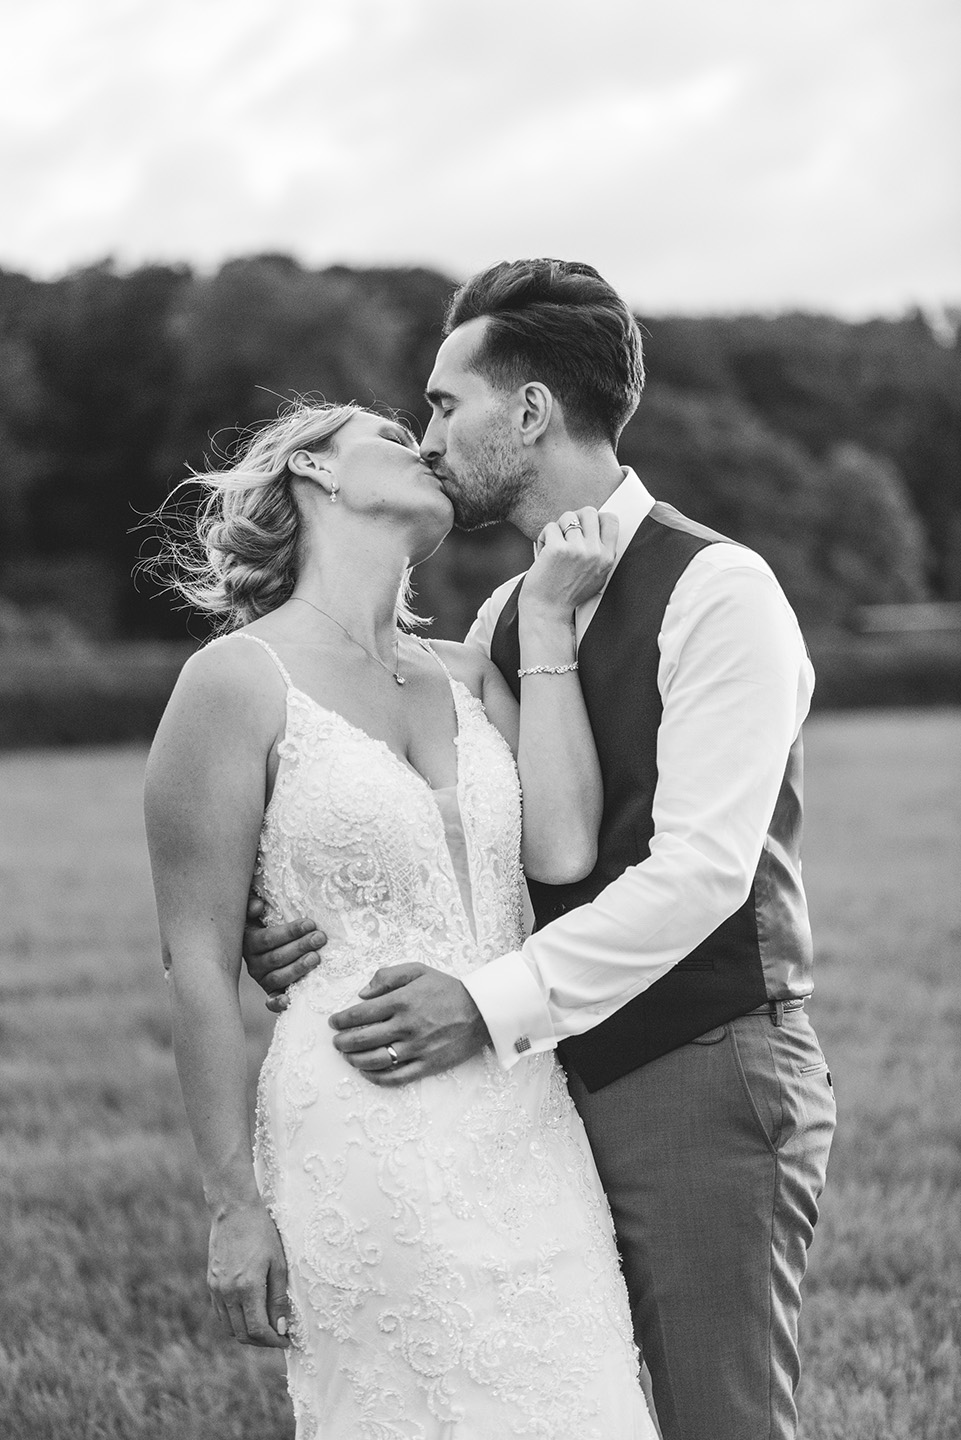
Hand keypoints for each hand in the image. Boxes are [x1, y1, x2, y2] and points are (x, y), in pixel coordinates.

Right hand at [207, 1198, 289, 1347]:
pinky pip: (221, 1314)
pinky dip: (235, 1321)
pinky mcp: (211, 1284)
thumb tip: (282, 1327)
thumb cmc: (262, 1232)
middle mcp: (228, 1293)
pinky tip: (249, 1312)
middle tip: (278, 1336)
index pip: (258, 1330)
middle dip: (262, 1341)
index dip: (273, 1341)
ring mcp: (216, 1289)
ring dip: (247, 1334)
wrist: (234, 1210)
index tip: (286, 1341)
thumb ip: (279, 1298)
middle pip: (242, 1334)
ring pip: (230, 1327)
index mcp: (247, 1287)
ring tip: (265, 1326)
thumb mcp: (278, 1263)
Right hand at [243, 893, 326, 1011]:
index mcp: (249, 942)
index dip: (290, 932)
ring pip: (278, 978)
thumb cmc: (267, 921)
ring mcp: (262, 979)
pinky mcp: (271, 992)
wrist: (267, 941)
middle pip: (276, 958)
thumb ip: (253, 905)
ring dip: (298, 968)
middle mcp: (253, 963)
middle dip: (300, 947)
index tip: (311, 923)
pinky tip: (288, 1000)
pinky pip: (271, 1000)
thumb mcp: (258, 910)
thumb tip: (257, 906)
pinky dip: (277, 1003)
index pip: (268, 938)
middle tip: (320, 938)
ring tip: (316, 958)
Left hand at [329, 963, 489, 1085]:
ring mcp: (417, 1048)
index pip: (360, 1014)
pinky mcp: (427, 1065)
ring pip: (375, 1060)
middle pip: (362, 1039)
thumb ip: (388, 976)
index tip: (334, 1022)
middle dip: (342, 1042)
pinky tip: (367, 1073)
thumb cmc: (448, 989)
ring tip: (348, 1057)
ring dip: (355, 1060)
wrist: (481, 1011)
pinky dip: (376, 1078)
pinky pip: (396, 1077)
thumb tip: (362, 993)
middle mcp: (406, 1026)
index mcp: (401, 1001)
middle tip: (336, 1042)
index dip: (341, 1020)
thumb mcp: (418, 970)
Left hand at [521, 507, 617, 617]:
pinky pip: (551, 527)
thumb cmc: (567, 594)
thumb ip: (600, 552)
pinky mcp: (558, 549)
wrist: (547, 611)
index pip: (611, 520)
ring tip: (553, 546)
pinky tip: (543, 553)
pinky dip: (544, 538)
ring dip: (558, 528)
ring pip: (568, 516)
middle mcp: (595, 553)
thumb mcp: (596, 575)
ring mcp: (577, 550)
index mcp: (607, 558)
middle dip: (574, 519)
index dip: (596, 518)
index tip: (584, 528)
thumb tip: (598, 523)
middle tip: (565, 534)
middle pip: (589, 512)